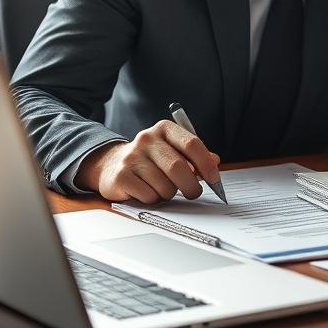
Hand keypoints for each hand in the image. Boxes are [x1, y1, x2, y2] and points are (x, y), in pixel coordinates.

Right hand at [75, 120, 221, 203]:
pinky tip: (148, 191)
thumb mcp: (174, 150)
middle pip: (178, 167)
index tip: (214, 178)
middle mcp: (147, 139)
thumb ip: (196, 156)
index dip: (206, 164)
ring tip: (164, 188)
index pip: (191, 144)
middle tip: (193, 192)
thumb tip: (215, 161)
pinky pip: (149, 196)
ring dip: (170, 193)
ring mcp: (132, 157)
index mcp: (165, 129)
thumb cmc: (151, 159)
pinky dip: (154, 199)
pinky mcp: (121, 176)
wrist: (112, 164)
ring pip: (165, 185)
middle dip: (191, 185)